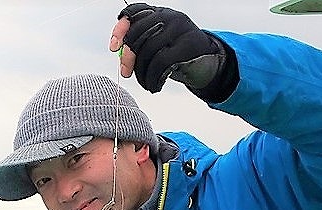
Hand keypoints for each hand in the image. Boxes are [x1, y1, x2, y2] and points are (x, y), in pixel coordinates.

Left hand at [110, 3, 225, 93]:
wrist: (208, 62)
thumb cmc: (178, 55)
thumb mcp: (159, 45)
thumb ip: (142, 44)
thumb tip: (120, 56)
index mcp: (160, 13)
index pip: (134, 12)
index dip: (120, 29)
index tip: (113, 48)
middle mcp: (169, 16)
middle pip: (139, 34)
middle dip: (128, 57)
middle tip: (126, 73)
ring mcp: (180, 29)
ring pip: (149, 50)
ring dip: (142, 72)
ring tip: (145, 84)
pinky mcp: (188, 46)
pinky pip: (162, 62)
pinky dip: (154, 78)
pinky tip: (155, 86)